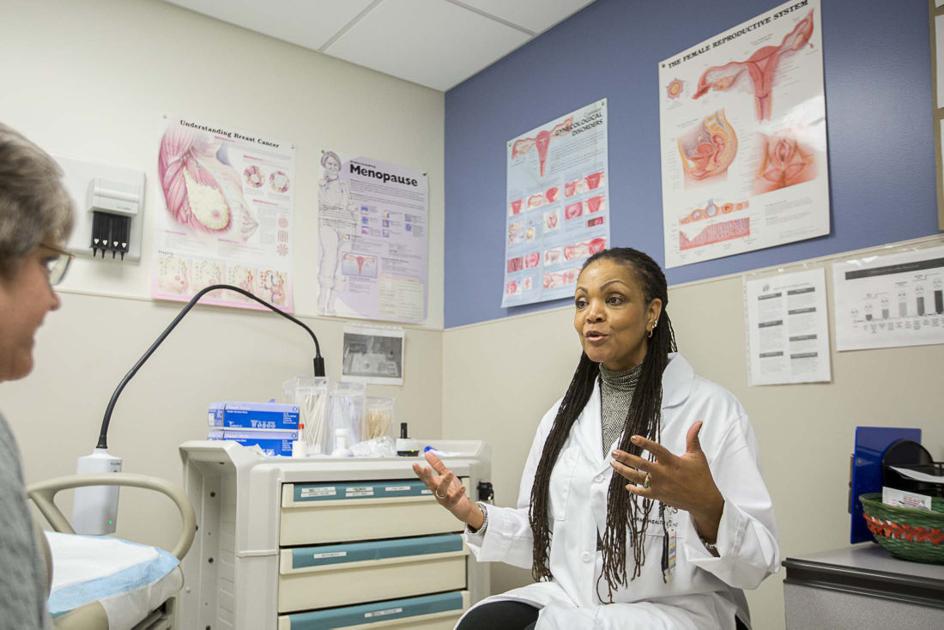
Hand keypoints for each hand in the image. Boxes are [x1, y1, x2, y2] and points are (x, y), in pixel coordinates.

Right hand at [412, 451, 482, 528]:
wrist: (461, 505)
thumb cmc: (452, 490)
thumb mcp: (444, 474)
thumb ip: (436, 464)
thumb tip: (428, 454)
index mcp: (434, 483)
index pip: (425, 477)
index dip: (419, 471)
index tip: (415, 465)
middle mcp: (437, 491)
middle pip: (430, 484)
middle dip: (428, 476)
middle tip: (426, 468)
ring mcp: (444, 498)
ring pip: (442, 491)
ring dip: (445, 482)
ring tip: (449, 473)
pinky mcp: (452, 503)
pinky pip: (454, 498)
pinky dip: (458, 493)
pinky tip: (462, 487)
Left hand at [610, 421, 723, 542]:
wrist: (704, 501)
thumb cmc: (701, 476)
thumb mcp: (697, 455)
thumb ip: (693, 438)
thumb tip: (698, 422)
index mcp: (672, 462)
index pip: (656, 450)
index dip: (644, 443)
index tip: (633, 438)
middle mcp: (664, 474)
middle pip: (641, 465)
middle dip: (626, 458)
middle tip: (614, 452)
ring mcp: (660, 486)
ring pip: (637, 478)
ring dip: (623, 471)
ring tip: (613, 464)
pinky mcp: (658, 496)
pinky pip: (643, 493)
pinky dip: (634, 489)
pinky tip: (627, 485)